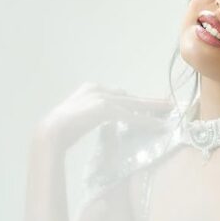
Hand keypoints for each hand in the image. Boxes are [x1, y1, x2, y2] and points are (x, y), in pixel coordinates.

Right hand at [35, 82, 174, 154]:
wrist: (50, 132)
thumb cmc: (62, 130)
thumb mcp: (82, 119)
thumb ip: (96, 116)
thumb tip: (110, 123)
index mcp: (90, 89)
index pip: (119, 95)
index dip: (136, 102)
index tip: (149, 106)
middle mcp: (97, 89)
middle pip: (130, 96)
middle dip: (150, 102)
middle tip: (167, 104)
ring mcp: (101, 97)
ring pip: (134, 104)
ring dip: (153, 108)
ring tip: (169, 111)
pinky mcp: (105, 109)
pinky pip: (131, 116)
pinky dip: (146, 121)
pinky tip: (158, 126)